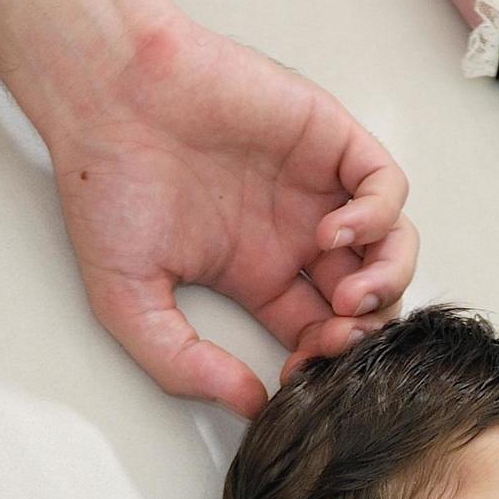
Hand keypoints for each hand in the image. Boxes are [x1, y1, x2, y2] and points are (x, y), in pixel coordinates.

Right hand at [39, 12, 418, 415]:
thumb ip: (182, 363)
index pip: (317, 333)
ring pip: (392, 246)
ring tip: (348, 296)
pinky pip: (388, 186)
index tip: (302, 375)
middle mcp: (293, 233)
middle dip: (365, 332)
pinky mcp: (329, 139)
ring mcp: (316, 187)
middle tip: (337, 339)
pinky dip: (380, 217)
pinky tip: (336, 233)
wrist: (106, 93)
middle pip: (367, 299)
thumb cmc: (106, 183)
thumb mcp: (127, 301)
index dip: (323, 363)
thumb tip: (249, 405)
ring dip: (386, 283)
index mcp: (255, 274)